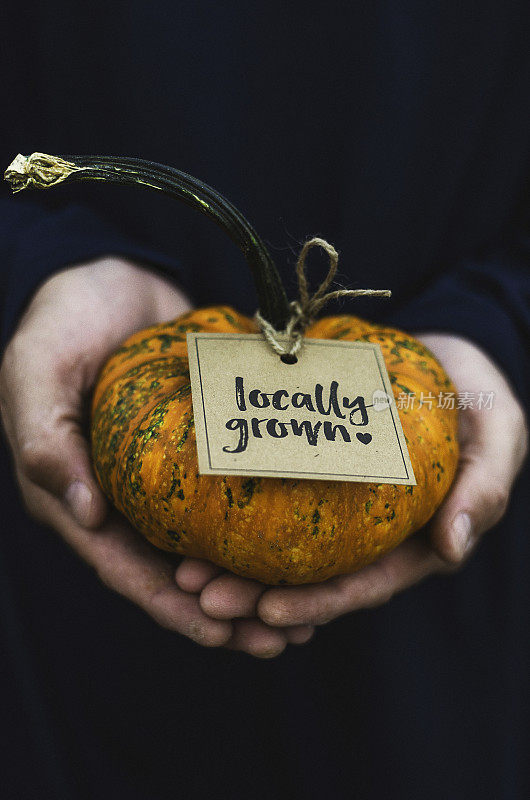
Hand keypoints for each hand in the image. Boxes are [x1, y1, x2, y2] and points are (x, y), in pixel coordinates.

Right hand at [0, 258, 312, 655]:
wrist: (105, 275)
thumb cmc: (61, 321)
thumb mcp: (36, 371)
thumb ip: (45, 437)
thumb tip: (85, 514)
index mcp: (79, 494)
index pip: (127, 568)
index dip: (176, 608)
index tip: (228, 634)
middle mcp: (123, 498)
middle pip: (176, 571)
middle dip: (228, 611)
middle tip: (286, 636)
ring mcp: (162, 475)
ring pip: (210, 542)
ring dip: (254, 578)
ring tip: (310, 607)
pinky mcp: (197, 447)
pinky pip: (231, 492)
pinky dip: (262, 521)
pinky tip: (306, 537)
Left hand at [177, 334, 527, 631]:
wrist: (447, 360)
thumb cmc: (478, 398)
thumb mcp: (498, 433)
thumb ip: (485, 486)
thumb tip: (453, 549)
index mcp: (416, 539)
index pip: (365, 583)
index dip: (318, 602)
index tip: (267, 611)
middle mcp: (374, 533)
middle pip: (313, 576)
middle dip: (257, 595)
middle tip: (202, 592)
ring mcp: (344, 508)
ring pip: (287, 548)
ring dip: (237, 565)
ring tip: (186, 569)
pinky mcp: (318, 476)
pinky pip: (278, 502)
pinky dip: (242, 516)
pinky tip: (200, 518)